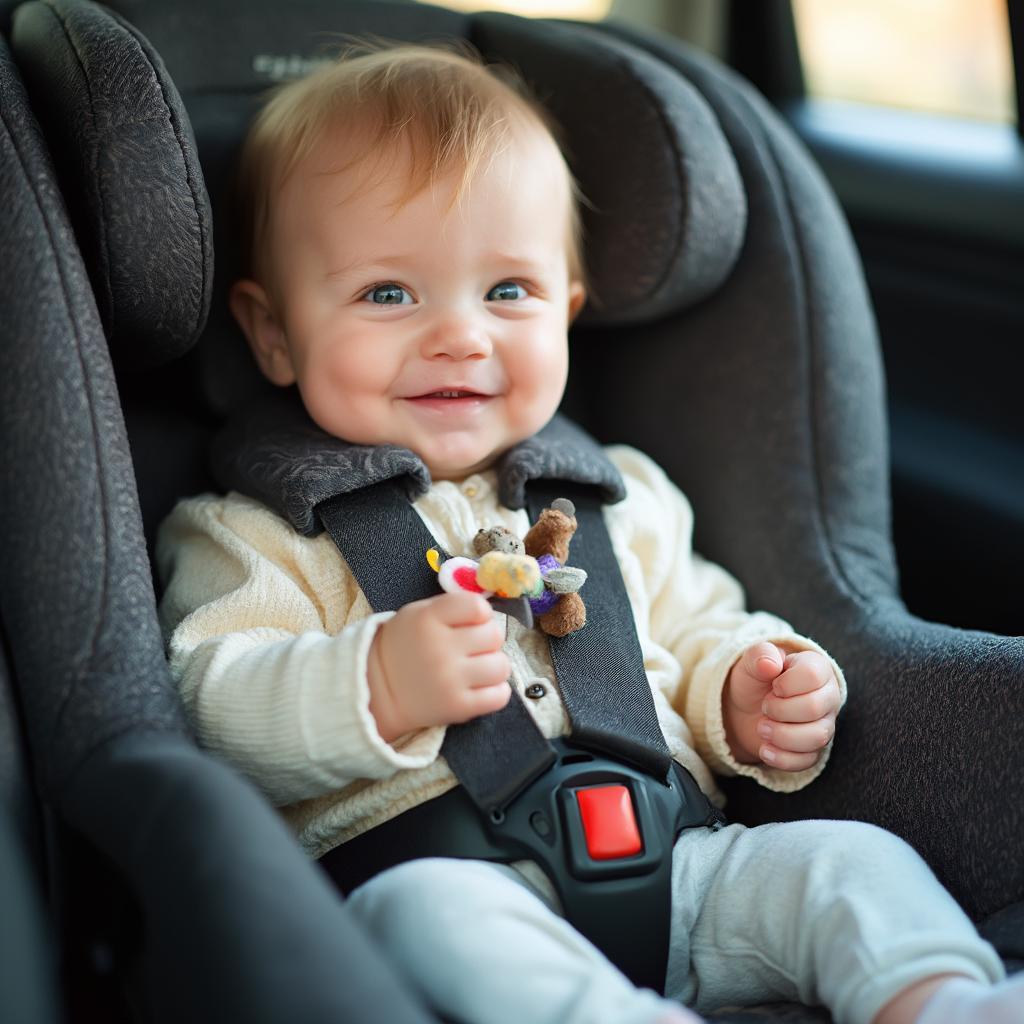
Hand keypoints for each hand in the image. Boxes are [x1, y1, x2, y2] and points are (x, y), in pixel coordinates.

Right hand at [368, 592, 510, 742]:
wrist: (378, 690)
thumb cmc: (406, 646)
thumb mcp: (418, 613)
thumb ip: (452, 607)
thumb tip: (489, 610)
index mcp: (428, 619)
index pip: (478, 607)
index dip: (480, 614)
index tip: (471, 622)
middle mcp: (439, 648)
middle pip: (494, 635)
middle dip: (487, 640)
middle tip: (471, 648)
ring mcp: (449, 680)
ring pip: (501, 666)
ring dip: (493, 666)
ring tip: (476, 668)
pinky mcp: (457, 707)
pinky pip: (500, 696)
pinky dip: (496, 691)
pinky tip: (480, 687)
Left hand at [723, 643, 839, 770]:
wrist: (744, 709)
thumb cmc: (754, 680)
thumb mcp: (751, 662)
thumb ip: (760, 655)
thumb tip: (770, 664)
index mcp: (817, 668)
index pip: (813, 675)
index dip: (785, 684)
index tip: (772, 686)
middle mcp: (827, 696)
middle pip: (815, 708)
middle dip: (780, 710)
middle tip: (764, 707)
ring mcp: (824, 725)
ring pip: (817, 737)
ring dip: (781, 735)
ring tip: (762, 727)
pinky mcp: (814, 750)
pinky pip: (808, 760)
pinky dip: (781, 757)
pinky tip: (764, 748)